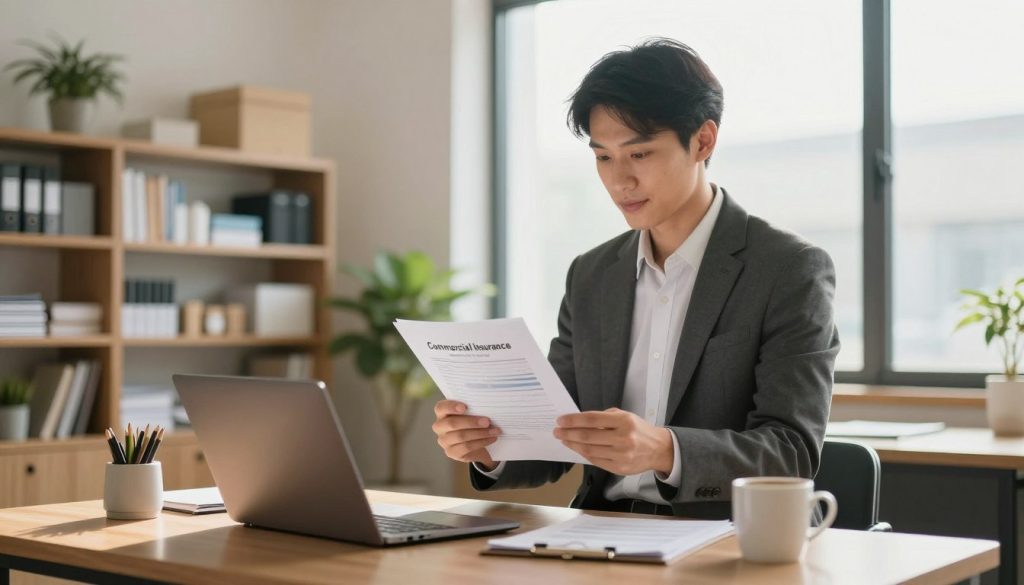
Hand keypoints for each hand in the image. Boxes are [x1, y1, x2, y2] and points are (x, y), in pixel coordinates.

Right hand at [431, 400, 500, 469]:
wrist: (476, 443)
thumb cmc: (472, 423)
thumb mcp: (472, 413)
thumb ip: (473, 409)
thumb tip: (486, 406)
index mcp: (442, 413)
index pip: (441, 408)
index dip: (451, 407)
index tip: (464, 407)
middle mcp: (439, 427)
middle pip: (452, 423)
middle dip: (471, 422)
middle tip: (487, 421)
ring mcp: (444, 441)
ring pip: (461, 436)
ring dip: (480, 433)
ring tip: (494, 431)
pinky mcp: (451, 452)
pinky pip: (466, 447)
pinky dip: (481, 442)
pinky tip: (491, 439)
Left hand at [554, 408, 673, 475]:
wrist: (658, 449)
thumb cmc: (638, 430)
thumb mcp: (625, 416)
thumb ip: (604, 418)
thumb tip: (580, 421)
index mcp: (624, 422)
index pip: (592, 420)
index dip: (574, 420)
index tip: (561, 420)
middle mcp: (623, 438)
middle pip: (588, 436)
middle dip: (568, 433)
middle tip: (557, 431)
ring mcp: (621, 455)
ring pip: (589, 450)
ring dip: (573, 445)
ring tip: (564, 440)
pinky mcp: (619, 468)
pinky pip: (595, 460)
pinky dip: (583, 454)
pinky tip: (576, 448)